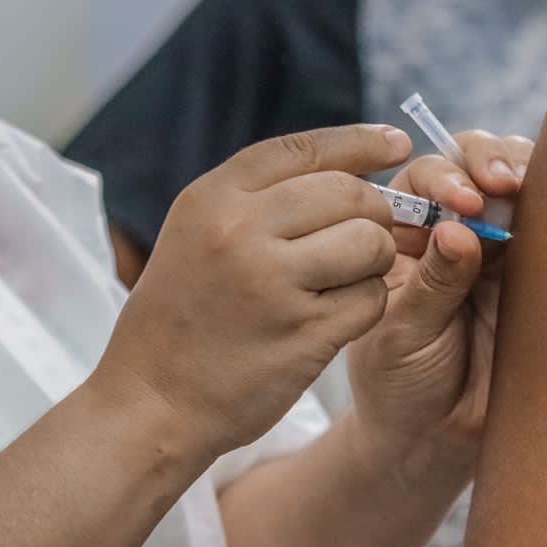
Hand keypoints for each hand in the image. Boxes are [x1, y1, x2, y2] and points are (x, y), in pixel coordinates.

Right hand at [97, 125, 413, 457]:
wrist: (151, 403)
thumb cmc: (180, 320)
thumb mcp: (195, 237)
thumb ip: (257, 200)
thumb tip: (347, 168)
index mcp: (212, 199)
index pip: (304, 149)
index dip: (359, 142)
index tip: (396, 144)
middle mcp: (241, 230)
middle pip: (350, 194)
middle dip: (373, 214)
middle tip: (364, 239)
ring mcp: (274, 282)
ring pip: (370, 243)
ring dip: (373, 261)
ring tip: (345, 281)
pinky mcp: (304, 333)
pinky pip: (371, 299)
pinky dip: (365, 306)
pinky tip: (334, 318)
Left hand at [346, 130, 533, 471]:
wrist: (440, 442)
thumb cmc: (401, 385)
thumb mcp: (402, 336)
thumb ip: (429, 285)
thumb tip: (458, 229)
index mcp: (406, 235)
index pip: (424, 179)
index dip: (443, 178)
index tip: (459, 202)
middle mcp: (457, 228)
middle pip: (476, 164)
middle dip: (488, 161)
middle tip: (499, 186)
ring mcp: (505, 247)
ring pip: (524, 185)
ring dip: (530, 175)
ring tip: (526, 193)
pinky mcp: (545, 273)